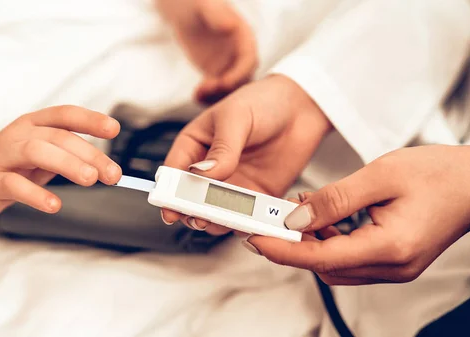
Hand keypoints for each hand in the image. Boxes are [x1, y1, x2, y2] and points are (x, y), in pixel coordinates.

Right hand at [0, 105, 121, 219]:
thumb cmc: (11, 166)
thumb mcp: (41, 154)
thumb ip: (69, 155)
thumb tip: (106, 165)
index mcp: (33, 124)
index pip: (65, 115)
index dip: (90, 119)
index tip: (113, 129)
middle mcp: (18, 135)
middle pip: (58, 137)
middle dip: (89, 154)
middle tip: (111, 173)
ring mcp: (2, 156)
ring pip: (36, 152)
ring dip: (67, 164)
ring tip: (90, 179)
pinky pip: (14, 185)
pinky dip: (36, 194)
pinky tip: (54, 205)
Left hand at [156, 0, 256, 102]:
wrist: (185, 10)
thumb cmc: (198, 3)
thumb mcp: (206, 6)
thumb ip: (218, 15)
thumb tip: (231, 27)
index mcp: (244, 37)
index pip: (249, 60)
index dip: (239, 74)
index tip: (224, 82)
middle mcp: (240, 53)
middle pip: (243, 78)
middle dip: (228, 89)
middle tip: (209, 91)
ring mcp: (229, 64)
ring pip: (230, 88)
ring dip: (218, 95)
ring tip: (199, 93)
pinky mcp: (216, 72)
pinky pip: (217, 90)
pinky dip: (209, 96)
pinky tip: (196, 95)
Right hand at [160, 75, 331, 233]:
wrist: (301, 107)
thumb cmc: (262, 102)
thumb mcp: (236, 118)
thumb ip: (222, 148)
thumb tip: (203, 174)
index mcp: (195, 146)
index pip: (174, 173)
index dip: (169, 193)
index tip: (170, 210)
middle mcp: (210, 170)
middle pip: (191, 200)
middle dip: (192, 213)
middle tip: (199, 218)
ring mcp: (232, 185)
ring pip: (215, 213)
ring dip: (216, 222)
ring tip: (221, 223)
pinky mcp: (257, 196)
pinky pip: (246, 216)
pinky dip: (244, 225)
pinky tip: (247, 225)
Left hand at [246, 145, 469, 284]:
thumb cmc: (440, 174)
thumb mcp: (380, 175)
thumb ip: (335, 198)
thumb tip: (295, 216)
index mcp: (388, 247)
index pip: (320, 257)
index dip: (281, 248)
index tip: (253, 237)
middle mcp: (391, 267)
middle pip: (323, 265)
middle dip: (290, 244)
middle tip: (266, 220)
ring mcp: (394, 268)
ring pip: (335, 264)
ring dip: (310, 240)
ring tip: (296, 209)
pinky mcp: (393, 261)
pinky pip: (350, 258)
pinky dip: (329, 240)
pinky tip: (321, 216)